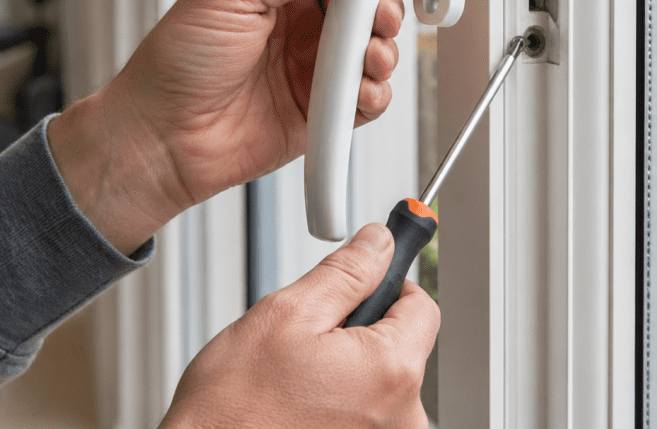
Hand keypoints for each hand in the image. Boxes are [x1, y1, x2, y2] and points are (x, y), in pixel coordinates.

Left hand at [48, 0, 403, 253]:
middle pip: (370, 6)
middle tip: (377, 16)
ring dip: (383, 52)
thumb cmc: (175, 65)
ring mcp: (316, 70)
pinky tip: (359, 92)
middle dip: (383, 8)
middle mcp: (304, 28)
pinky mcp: (324, 113)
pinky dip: (374, 94)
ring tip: (367, 57)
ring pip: (376, 51)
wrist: (158, 140)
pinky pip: (368, 100)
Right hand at [159, 223, 439, 428]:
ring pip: (379, 379)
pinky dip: (339, 399)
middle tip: (308, 337)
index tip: (361, 280)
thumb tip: (378, 244)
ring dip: (346, 367)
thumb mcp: (287, 314)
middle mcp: (402, 417)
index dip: (387, 283)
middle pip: (401, 344)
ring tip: (296, 376)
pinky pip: (365, 411)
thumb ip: (345, 272)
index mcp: (392, 371)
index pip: (422, 306)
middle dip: (360, 329)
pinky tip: (300, 403)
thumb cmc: (234, 409)